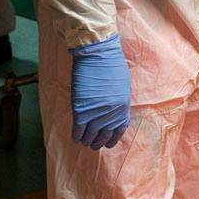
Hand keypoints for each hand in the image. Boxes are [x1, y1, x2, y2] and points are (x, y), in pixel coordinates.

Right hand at [69, 34, 130, 149]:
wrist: (98, 54)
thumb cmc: (111, 65)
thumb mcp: (121, 87)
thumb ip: (118, 103)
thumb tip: (112, 114)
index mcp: (123, 108)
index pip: (118, 131)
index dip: (111, 139)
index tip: (106, 143)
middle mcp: (111, 115)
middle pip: (103, 136)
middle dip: (97, 142)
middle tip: (91, 144)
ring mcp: (96, 114)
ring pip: (89, 137)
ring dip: (86, 141)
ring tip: (83, 141)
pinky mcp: (81, 111)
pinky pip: (78, 131)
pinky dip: (76, 136)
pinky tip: (75, 136)